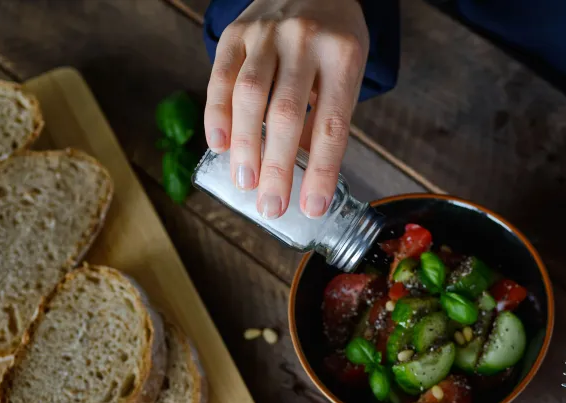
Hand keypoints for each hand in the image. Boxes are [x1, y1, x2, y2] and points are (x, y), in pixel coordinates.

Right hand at [204, 0, 367, 218]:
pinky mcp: (237, 31)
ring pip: (249, 96)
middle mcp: (304, 41)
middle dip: (276, 167)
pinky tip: (220, 145)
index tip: (312, 207)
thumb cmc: (334, 38)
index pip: (331, 124)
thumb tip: (302, 171)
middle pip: (286, 113)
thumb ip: (325, 115)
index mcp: (342, 56)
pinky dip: (217, 114)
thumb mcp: (347, 71)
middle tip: (271, 206)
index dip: (321, 170)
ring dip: (245, 146)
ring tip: (244, 183)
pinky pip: (221, 76)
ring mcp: (267, 33)